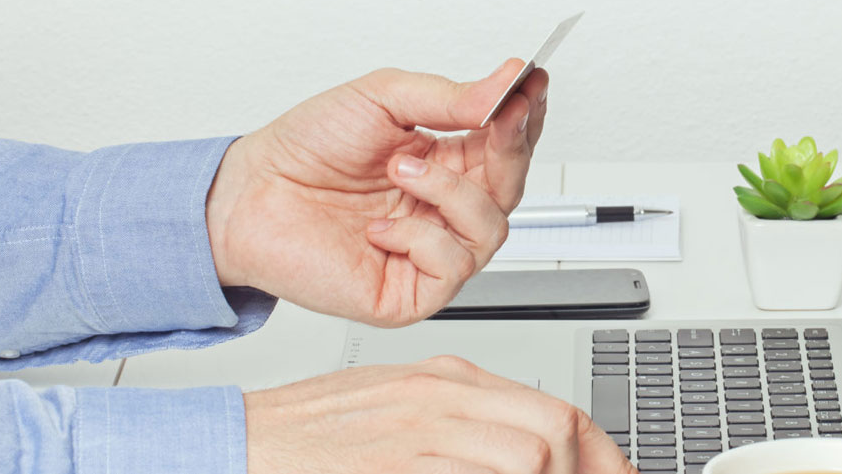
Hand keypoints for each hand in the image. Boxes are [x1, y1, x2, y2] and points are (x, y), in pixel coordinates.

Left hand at [206, 60, 547, 326]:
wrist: (248, 196)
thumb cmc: (305, 151)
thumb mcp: (382, 99)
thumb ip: (449, 97)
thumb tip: (506, 84)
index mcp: (443, 163)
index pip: (506, 144)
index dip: (525, 116)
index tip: (532, 84)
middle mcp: (442, 209)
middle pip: (512, 186)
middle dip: (508, 148)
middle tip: (497, 116)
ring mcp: (430, 252)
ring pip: (491, 228)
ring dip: (450, 192)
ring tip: (401, 169)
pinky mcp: (411, 292)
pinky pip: (452, 267)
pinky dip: (420, 238)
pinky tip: (381, 226)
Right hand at [244, 356, 634, 473]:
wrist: (242, 438)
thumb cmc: (311, 434)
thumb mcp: (400, 412)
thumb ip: (461, 427)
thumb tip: (525, 455)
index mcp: (448, 377)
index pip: (554, 408)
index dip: (600, 452)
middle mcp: (442, 394)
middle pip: (556, 425)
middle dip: (587, 469)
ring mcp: (419, 428)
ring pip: (530, 455)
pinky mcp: (396, 460)